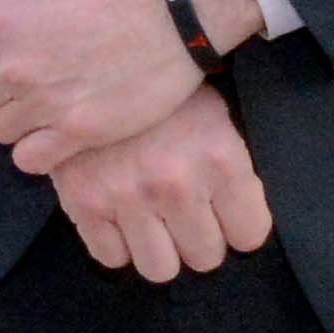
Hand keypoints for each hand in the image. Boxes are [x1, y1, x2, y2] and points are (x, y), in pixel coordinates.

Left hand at [0, 0, 206, 168]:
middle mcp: (9, 71)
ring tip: (52, 93)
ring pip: (0, 132)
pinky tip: (61, 123)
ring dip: (19, 118)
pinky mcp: (79, 132)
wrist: (180, 3)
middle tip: (35, 68)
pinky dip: (39, 148)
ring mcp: (44, 105)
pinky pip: (30, 160)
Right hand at [40, 83, 276, 278]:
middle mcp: (176, 184)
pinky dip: (117, 244)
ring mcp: (127, 197)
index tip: (226, 215)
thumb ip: (232, 171)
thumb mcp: (215, 118)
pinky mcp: (84, 203)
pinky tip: (120, 217)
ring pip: (160, 269)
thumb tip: (238, 222)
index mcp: (220, 160)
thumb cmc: (165, 95)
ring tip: (154, 222)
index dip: (239, 226)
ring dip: (160, 250)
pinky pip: (111, 257)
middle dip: (199, 239)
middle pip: (205, 257)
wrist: (93, 63)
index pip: (249, 235)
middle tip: (186, 215)